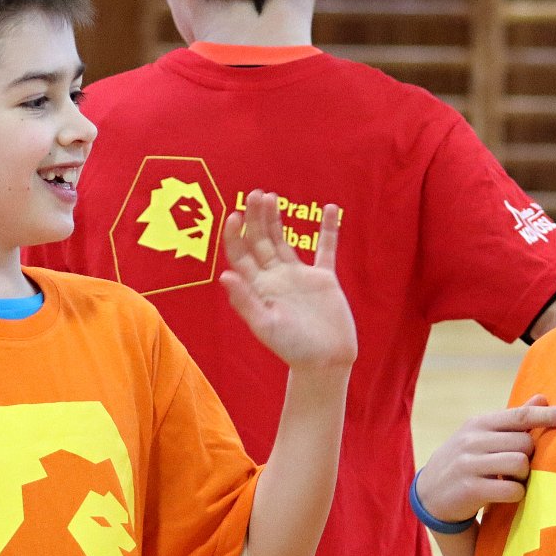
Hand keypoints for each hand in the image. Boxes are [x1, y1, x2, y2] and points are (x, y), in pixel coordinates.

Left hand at [220, 191, 355, 370]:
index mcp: (258, 287)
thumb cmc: (292, 348)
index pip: (241, 255)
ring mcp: (298, 276)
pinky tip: (331, 208)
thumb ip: (245, 301)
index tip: (234, 215)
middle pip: (260, 241)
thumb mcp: (265, 325)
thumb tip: (224, 275)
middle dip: (255, 218)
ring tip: (271, 196)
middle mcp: (275, 278)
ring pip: (284, 240)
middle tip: (255, 194)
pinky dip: (328, 230)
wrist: (325, 361)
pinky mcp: (323, 279)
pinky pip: (325, 249)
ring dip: (277, 219)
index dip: (235, 235)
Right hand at [417, 396, 555, 523]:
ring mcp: (469, 464)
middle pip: (524, 443)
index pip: (519, 415)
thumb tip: (543, 397)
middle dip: (529, 455)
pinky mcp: (470, 489)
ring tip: (512, 479)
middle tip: (518, 465)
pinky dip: (516, 493)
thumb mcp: (482, 436)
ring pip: (519, 463)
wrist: (430, 492)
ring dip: (523, 475)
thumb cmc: (465, 460)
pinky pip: (511, 489)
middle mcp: (472, 440)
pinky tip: (505, 493)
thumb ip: (513, 420)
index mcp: (478, 424)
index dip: (546, 415)